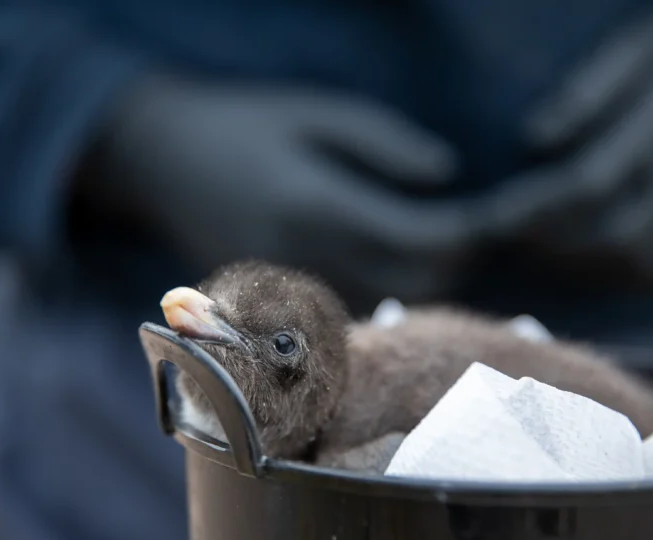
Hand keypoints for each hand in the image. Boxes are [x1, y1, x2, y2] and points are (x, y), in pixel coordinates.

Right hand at [87, 77, 479, 307]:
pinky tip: (385, 268)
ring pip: (381, 304)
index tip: (494, 216)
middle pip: (409, 283)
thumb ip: (383, 143)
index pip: (419, 239)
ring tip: (433, 248)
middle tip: (471, 233)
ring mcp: (286, 287)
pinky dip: (378, 294)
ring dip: (418, 283)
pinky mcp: (274, 302)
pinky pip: (348, 313)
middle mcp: (304, 257)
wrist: (157, 161)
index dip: (466, 232)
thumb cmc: (242, 124)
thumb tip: (446, 175)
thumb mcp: (314, 113)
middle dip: (451, 262)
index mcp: (317, 204)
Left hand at [472, 0, 652, 290]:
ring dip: (587, 272)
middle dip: (553, 249)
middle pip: (616, 238)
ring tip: (542, 261)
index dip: (531, 211)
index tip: (489, 220)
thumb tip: (531, 142)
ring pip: (648, 266)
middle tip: (509, 246)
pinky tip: (595, 272)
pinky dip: (631, 282)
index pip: (587, 187)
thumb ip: (585, 95)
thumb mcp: (636, 49)